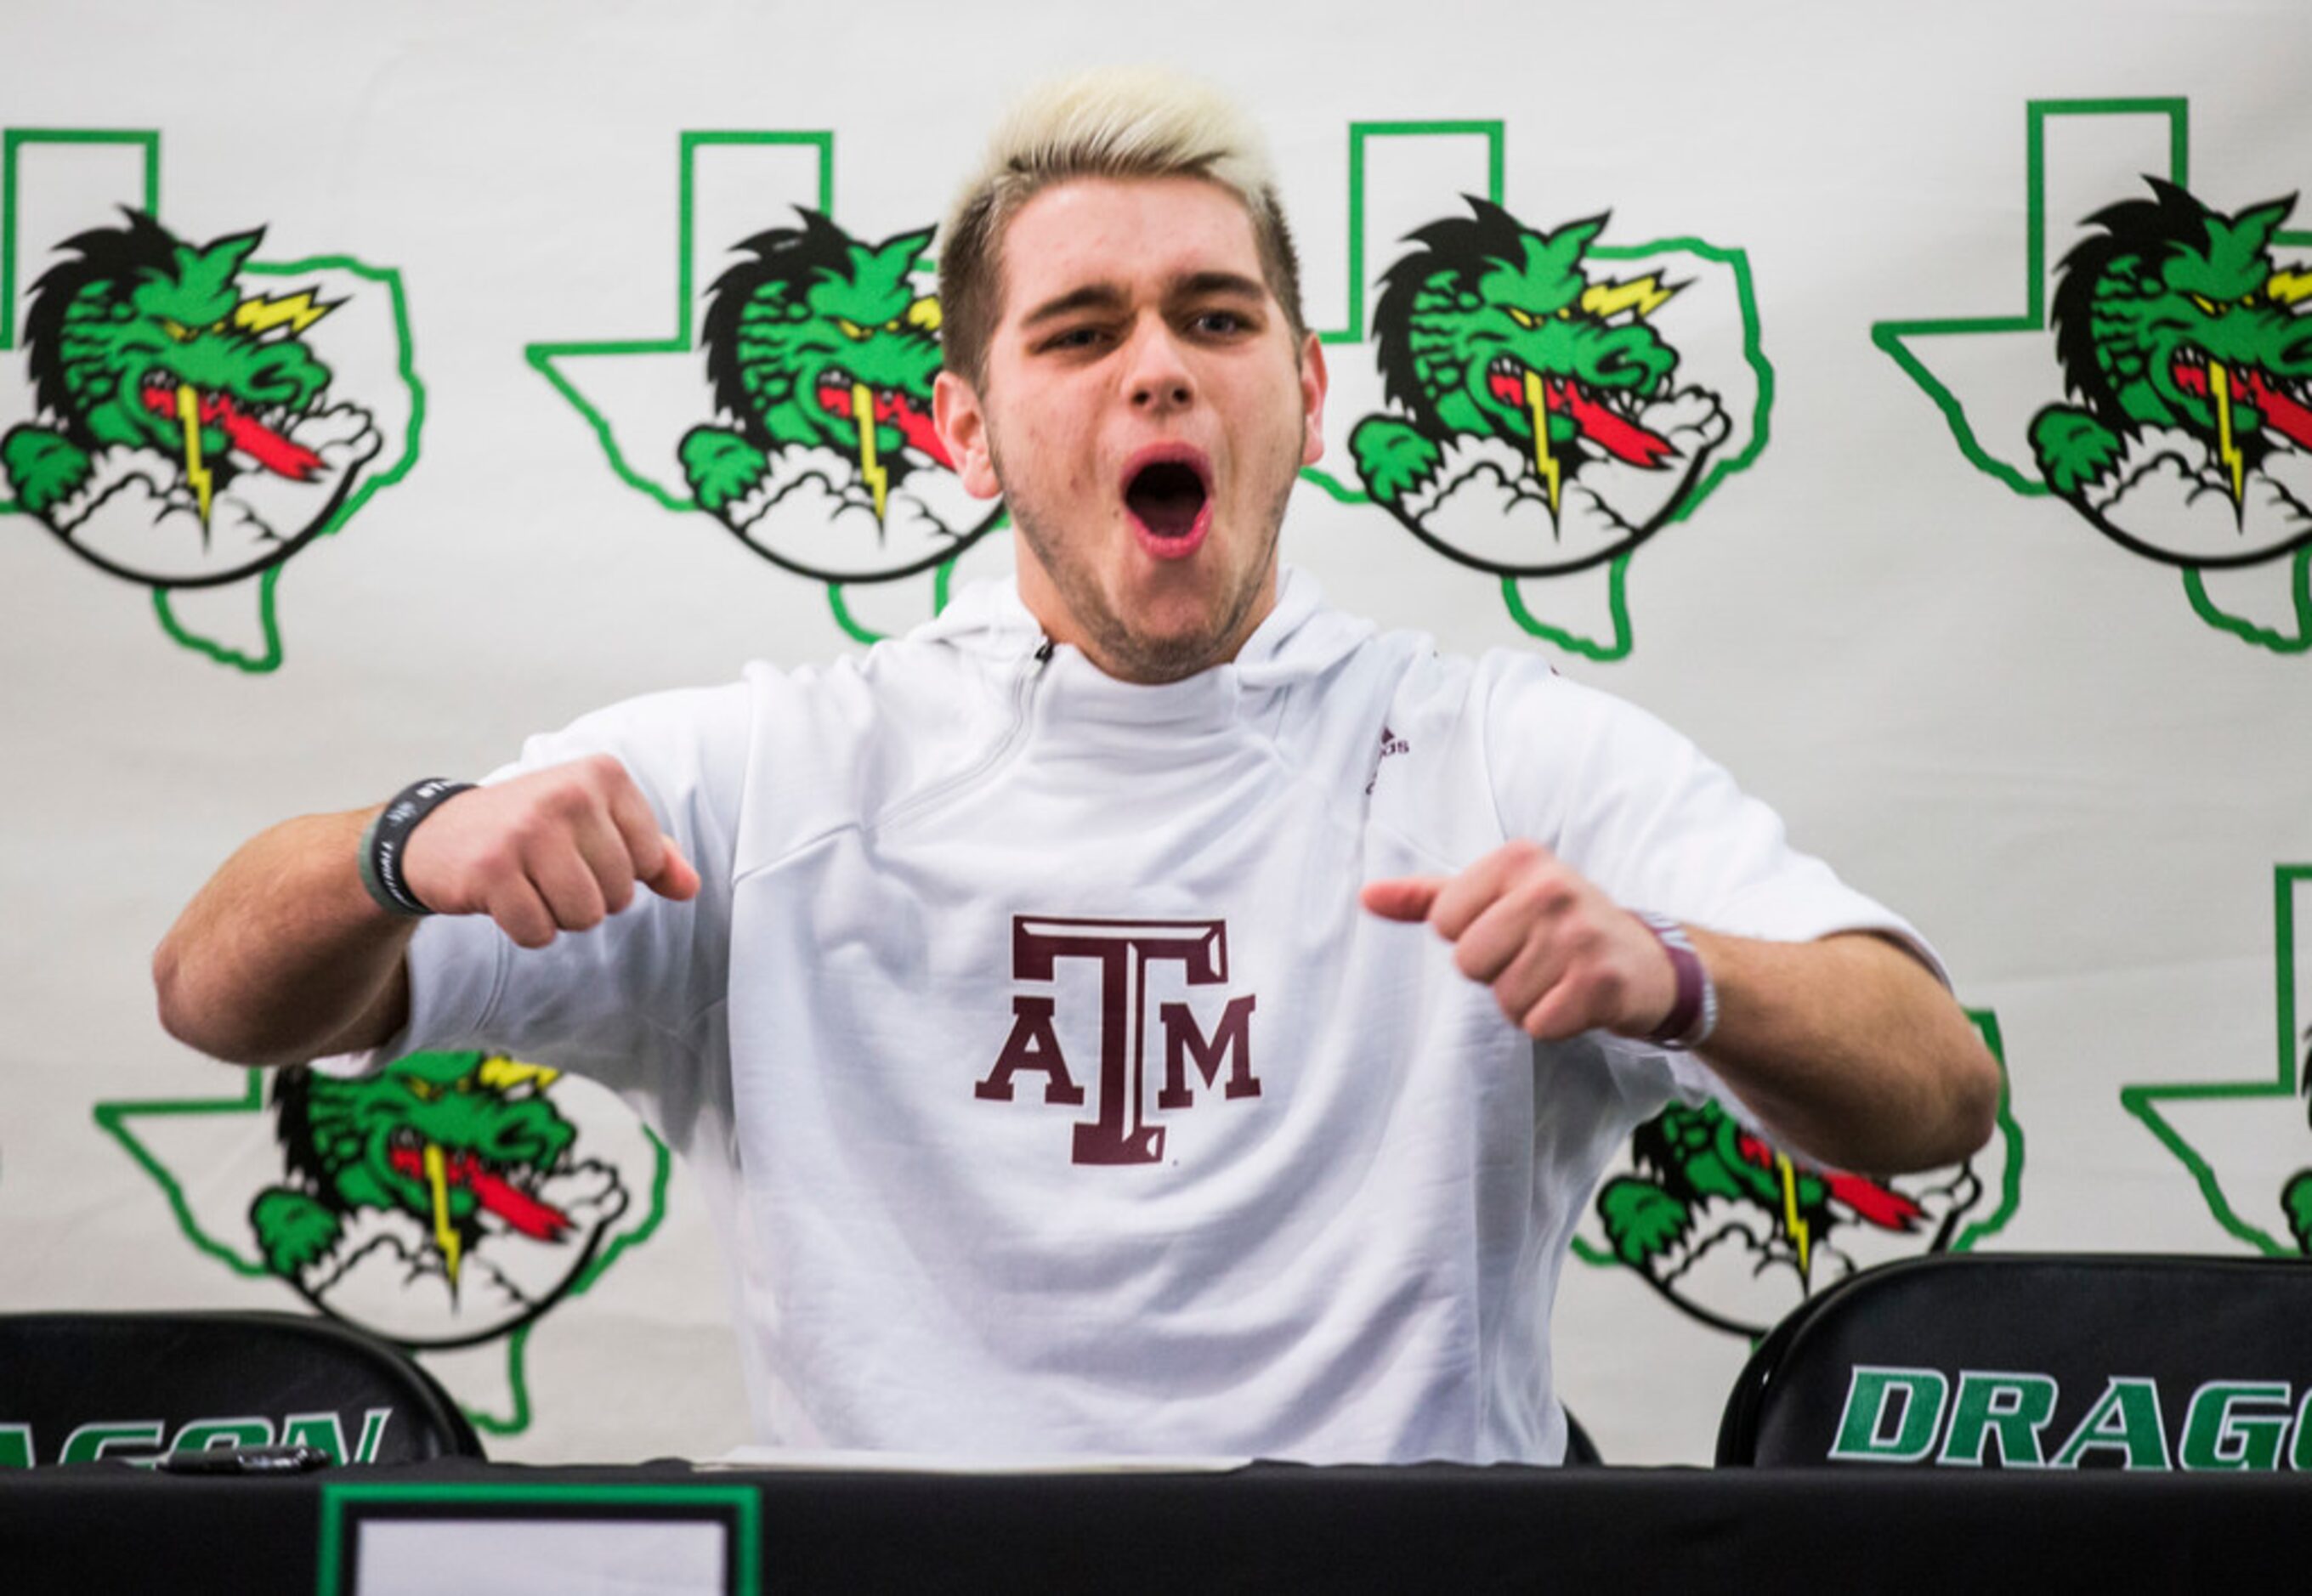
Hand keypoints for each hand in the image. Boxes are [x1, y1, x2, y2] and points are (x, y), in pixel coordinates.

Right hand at [398, 755, 699, 947]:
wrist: (437, 835)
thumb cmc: (531, 831)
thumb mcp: (595, 825)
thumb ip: (653, 854)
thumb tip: (691, 887)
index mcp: (602, 775)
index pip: (651, 858)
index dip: (622, 873)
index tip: (583, 852)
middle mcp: (568, 794)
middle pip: (620, 893)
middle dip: (589, 898)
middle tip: (548, 871)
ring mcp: (528, 830)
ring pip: (584, 917)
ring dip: (559, 917)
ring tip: (531, 886)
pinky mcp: (492, 868)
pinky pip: (539, 933)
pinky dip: (526, 930)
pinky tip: (505, 899)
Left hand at [1362, 840, 1677, 1040]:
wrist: (1648, 961)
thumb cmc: (1558, 926)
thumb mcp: (1495, 897)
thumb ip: (1428, 898)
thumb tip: (1366, 897)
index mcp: (1519, 858)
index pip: (1445, 922)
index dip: (1471, 938)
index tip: (1512, 930)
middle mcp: (1552, 888)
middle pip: (1469, 962)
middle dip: (1497, 973)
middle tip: (1537, 959)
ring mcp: (1580, 935)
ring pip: (1503, 999)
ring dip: (1527, 1001)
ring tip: (1558, 978)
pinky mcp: (1602, 983)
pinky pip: (1538, 1025)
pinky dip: (1553, 1023)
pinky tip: (1576, 999)